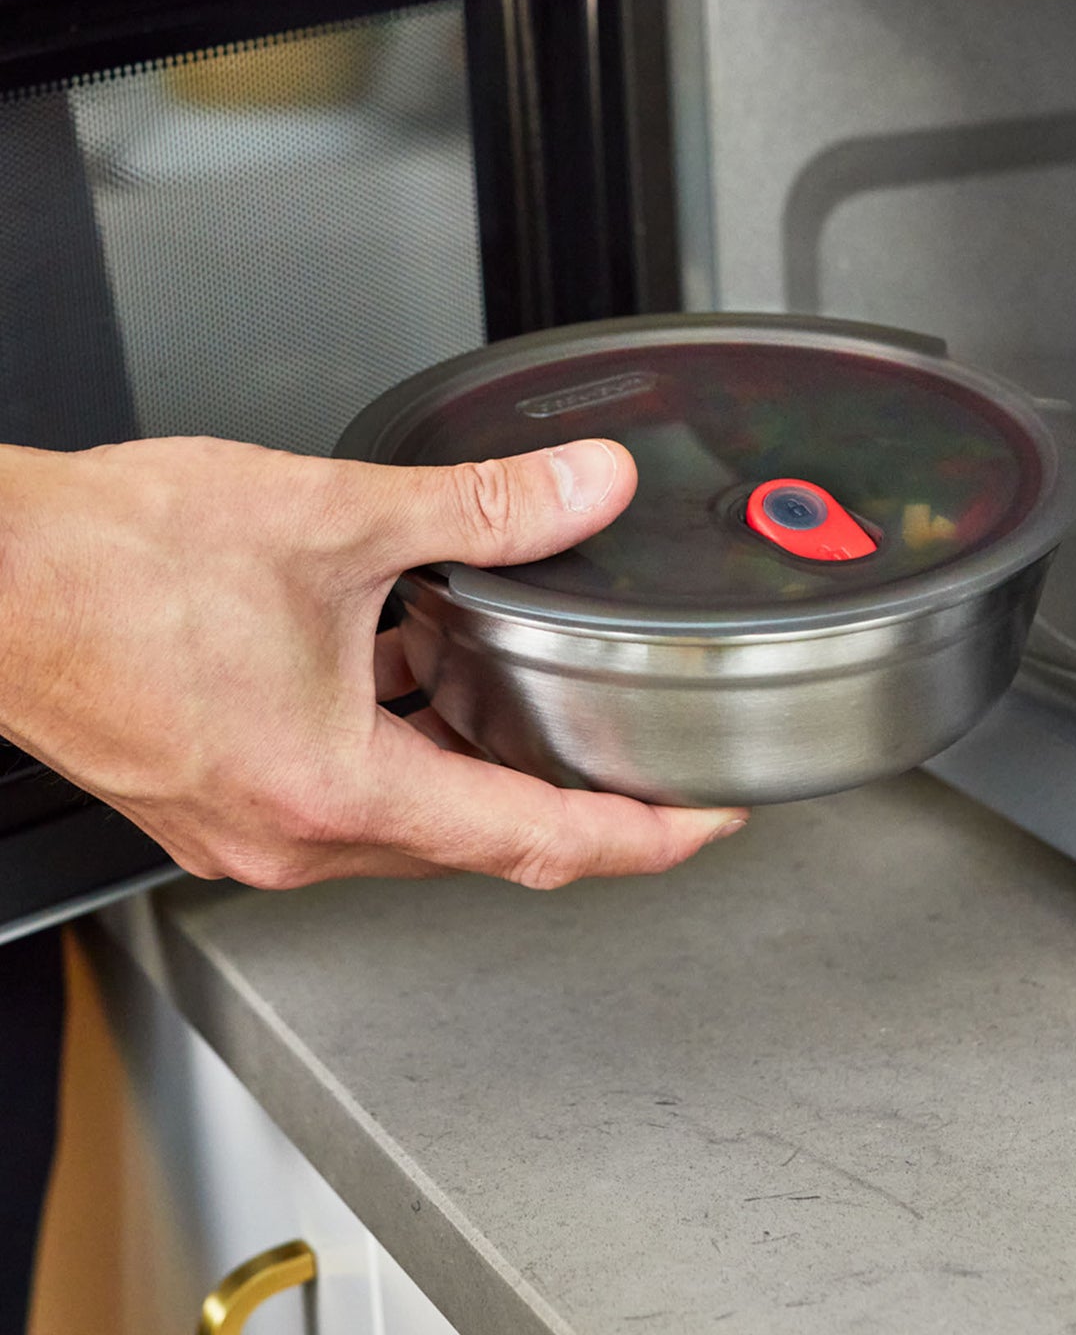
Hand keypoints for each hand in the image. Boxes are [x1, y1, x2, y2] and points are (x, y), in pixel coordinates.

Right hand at [0, 436, 746, 889]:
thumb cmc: (111, 564)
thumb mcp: (335, 518)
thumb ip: (483, 508)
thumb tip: (584, 491)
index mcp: (335, 790)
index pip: (537, 843)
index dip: (642, 836)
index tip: (705, 824)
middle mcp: (292, 835)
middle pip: (480, 840)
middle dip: (569, 799)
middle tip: (643, 759)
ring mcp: (248, 828)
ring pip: (410, 815)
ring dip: (475, 763)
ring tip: (533, 697)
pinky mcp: (217, 797)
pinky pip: (346, 790)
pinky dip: (399, 742)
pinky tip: (407, 669)